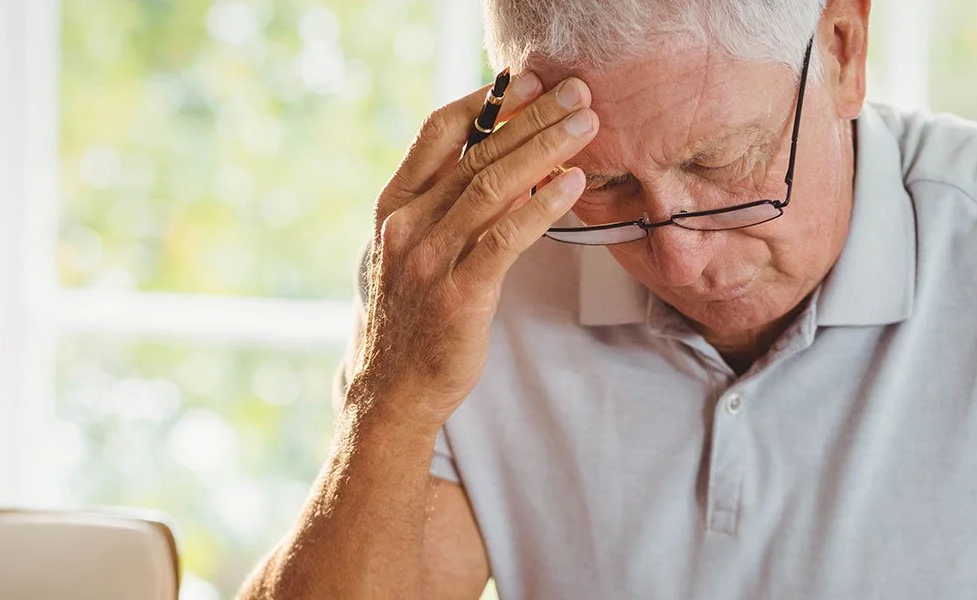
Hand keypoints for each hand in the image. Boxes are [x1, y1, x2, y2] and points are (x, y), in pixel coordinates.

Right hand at [348, 73, 597, 426]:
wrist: (390, 390)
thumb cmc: (410, 318)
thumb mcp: (413, 250)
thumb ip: (446, 207)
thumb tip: (503, 165)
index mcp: (394, 206)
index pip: (438, 134)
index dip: (485, 102)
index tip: (527, 81)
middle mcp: (407, 224)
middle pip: (477, 153)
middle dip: (532, 116)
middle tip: (577, 91)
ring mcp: (430, 258)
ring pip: (494, 186)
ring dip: (546, 149)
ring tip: (587, 125)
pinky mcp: (459, 294)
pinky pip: (506, 239)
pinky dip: (542, 207)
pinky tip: (573, 185)